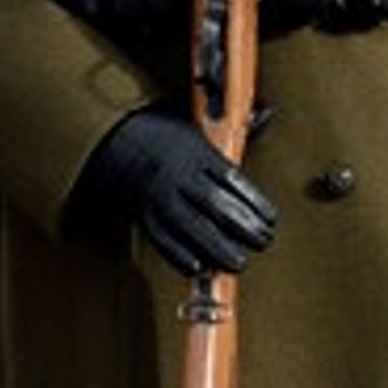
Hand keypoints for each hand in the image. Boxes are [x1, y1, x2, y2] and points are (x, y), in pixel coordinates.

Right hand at [67, 109, 277, 276]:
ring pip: (190, 226)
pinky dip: (180, 256)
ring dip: (216, 247)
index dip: (254, 202)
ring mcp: (159, 196)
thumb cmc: (167, 138)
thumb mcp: (197, 132)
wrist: (116, 141)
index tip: (271, 219)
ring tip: (238, 262)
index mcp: (194, 153)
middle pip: (214, 205)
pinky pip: (162, 239)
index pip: (230, 179)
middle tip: (263, 241)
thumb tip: (266, 119)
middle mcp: (177, 175)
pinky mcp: (144, 214)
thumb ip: (227, 139)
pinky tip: (199, 267)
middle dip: (242, 227)